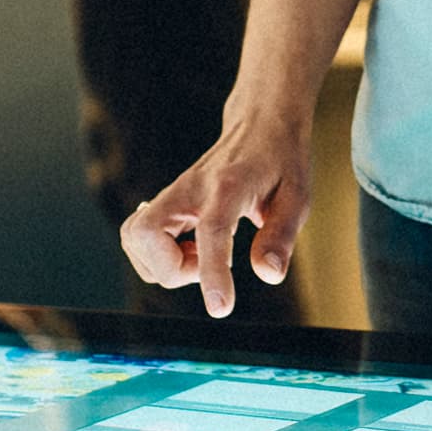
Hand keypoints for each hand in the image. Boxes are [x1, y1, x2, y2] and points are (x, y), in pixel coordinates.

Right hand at [122, 101, 312, 319]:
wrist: (260, 123)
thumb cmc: (282, 161)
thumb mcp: (297, 197)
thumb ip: (281, 236)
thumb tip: (268, 275)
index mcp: (228, 186)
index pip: (211, 231)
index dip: (212, 272)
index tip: (220, 307)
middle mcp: (190, 188)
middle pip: (145, 235)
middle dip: (171, 270)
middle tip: (205, 263)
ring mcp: (173, 193)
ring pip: (134, 239)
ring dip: (163, 264)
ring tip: (199, 255)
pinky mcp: (165, 201)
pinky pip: (139, 237)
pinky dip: (158, 255)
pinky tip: (190, 248)